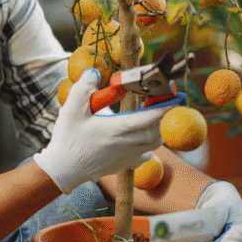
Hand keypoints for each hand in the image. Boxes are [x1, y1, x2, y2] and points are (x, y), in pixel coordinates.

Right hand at [35, 68, 166, 193]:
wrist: (64, 169)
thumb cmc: (68, 140)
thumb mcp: (71, 110)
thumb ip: (83, 88)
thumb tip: (93, 72)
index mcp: (118, 129)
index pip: (151, 117)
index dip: (166, 107)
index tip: (176, 97)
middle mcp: (128, 144)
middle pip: (159, 130)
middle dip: (162, 115)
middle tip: (157, 101)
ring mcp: (129, 156)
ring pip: (155, 143)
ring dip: (157, 129)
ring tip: (150, 116)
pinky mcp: (126, 165)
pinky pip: (147, 154)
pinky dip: (149, 144)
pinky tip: (138, 137)